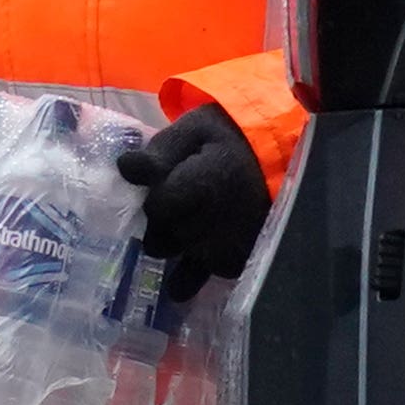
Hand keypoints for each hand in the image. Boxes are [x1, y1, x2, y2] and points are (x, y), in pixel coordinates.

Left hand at [113, 98, 271, 289]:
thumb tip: (126, 168)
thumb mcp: (195, 130)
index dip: (155, 197)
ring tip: (191, 217)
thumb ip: (160, 151)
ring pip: (175, 254)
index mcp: (208, 184)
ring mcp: (226, 249)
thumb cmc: (229, 142)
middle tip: (178, 201)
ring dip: (174, 240)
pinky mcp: (235, 264)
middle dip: (161, 220)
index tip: (164, 184)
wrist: (278, 161)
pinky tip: (198, 245)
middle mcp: (217, 224)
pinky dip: (192, 263)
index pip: (159, 206)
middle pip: (161, 234)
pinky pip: (197, 273)